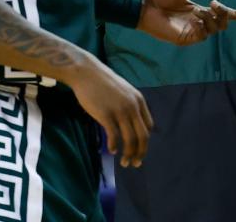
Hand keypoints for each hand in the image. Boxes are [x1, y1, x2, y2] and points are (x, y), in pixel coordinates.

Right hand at [69, 54, 153, 168]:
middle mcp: (133, 106)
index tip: (139, 149)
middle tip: (135, 164)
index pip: (149, 126)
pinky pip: (114, 135)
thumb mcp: (123, 91)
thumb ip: (130, 105)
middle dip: (141, 152)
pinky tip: (111, 150)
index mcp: (139, 100)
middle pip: (143, 136)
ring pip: (130, 139)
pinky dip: (114, 145)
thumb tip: (131, 122)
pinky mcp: (106, 114)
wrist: (86, 72)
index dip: (145, 140)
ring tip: (124, 163)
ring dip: (128, 154)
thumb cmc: (102, 83)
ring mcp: (120, 111)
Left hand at [140, 0, 235, 45]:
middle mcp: (198, 22)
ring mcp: (193, 31)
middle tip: (215, 4)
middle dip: (225, 14)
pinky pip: (202, 35)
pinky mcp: (186, 38)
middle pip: (222, 24)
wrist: (144, 6)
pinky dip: (204, 24)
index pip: (219, 15)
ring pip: (214, 29)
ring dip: (211, 18)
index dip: (233, 15)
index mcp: (198, 10)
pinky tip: (196, 15)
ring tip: (200, 9)